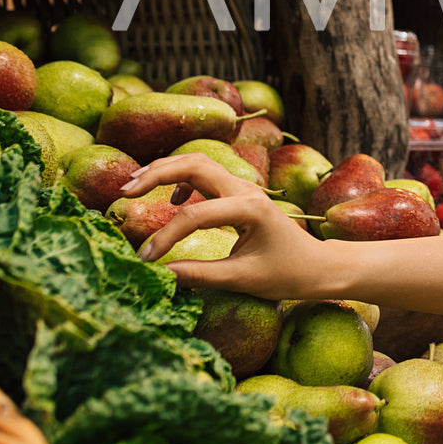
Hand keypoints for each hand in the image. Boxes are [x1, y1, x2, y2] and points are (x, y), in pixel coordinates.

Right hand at [118, 152, 332, 300]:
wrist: (318, 265)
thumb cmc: (287, 274)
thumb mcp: (242, 279)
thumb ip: (200, 275)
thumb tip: (158, 275)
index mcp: (250, 209)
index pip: (194, 215)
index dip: (164, 236)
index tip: (143, 259)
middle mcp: (247, 190)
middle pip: (194, 165)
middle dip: (157, 174)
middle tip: (124, 191)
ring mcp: (245, 188)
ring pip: (199, 164)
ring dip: (166, 170)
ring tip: (133, 187)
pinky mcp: (241, 193)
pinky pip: (206, 175)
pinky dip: (182, 179)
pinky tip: (172, 201)